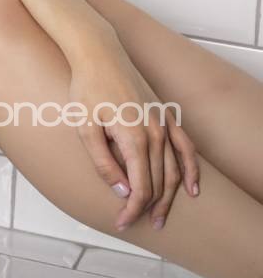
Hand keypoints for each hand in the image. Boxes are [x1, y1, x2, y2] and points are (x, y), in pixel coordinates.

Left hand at [67, 35, 199, 230]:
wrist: (99, 52)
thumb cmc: (87, 88)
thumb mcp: (85, 128)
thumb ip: (103, 163)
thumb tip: (122, 192)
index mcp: (134, 138)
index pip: (140, 188)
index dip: (132, 210)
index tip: (121, 223)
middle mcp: (155, 132)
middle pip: (158, 182)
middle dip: (148, 208)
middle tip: (135, 224)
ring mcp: (163, 122)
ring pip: (174, 170)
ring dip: (170, 196)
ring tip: (162, 218)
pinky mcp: (165, 114)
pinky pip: (186, 146)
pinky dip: (191, 169)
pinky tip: (193, 187)